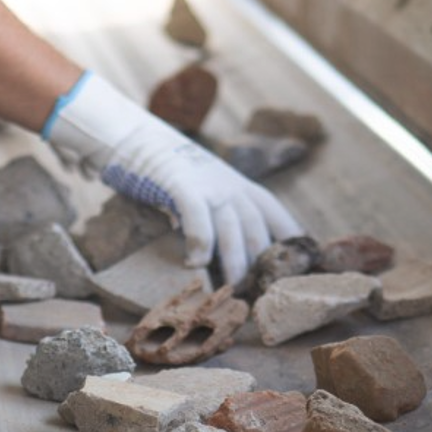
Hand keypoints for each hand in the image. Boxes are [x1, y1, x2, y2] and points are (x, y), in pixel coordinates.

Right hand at [44, 72, 302, 284]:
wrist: (135, 138)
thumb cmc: (168, 173)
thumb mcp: (204, 190)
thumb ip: (218, 217)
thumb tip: (227, 257)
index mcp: (239, 186)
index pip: (276, 214)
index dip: (290, 240)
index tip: (297, 266)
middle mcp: (230, 185)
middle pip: (257, 228)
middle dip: (261, 263)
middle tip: (259, 293)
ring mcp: (208, 184)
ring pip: (233, 229)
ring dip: (235, 262)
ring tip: (233, 288)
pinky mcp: (182, 185)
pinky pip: (198, 218)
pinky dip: (200, 243)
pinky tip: (194, 264)